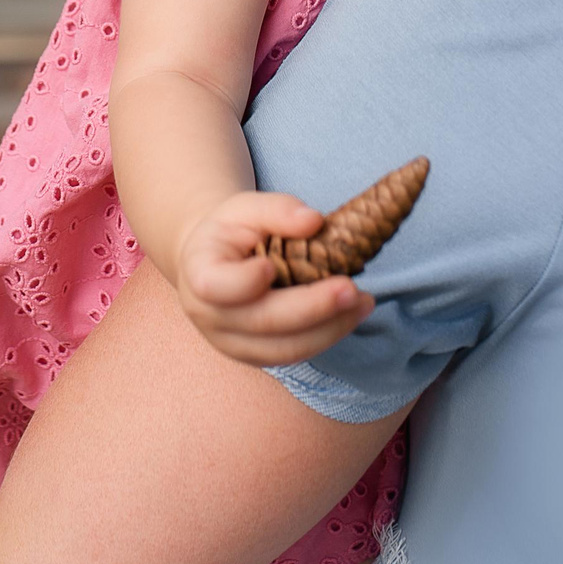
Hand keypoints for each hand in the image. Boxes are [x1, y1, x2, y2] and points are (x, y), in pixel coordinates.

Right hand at [173, 192, 374, 366]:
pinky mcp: (255, 356)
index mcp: (199, 273)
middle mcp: (210, 317)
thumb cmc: (230, 230)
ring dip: (330, 329)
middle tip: (352, 290)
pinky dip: (327, 336)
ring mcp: (231, 343)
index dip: (244, 282)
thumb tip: (314, 222)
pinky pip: (294, 354)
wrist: (215, 261)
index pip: (216, 286)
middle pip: (263, 323)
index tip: (272, 266)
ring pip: (284, 349)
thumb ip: (277, 210)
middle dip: (313, 309)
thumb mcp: (245, 207)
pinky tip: (350, 315)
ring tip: (364, 303)